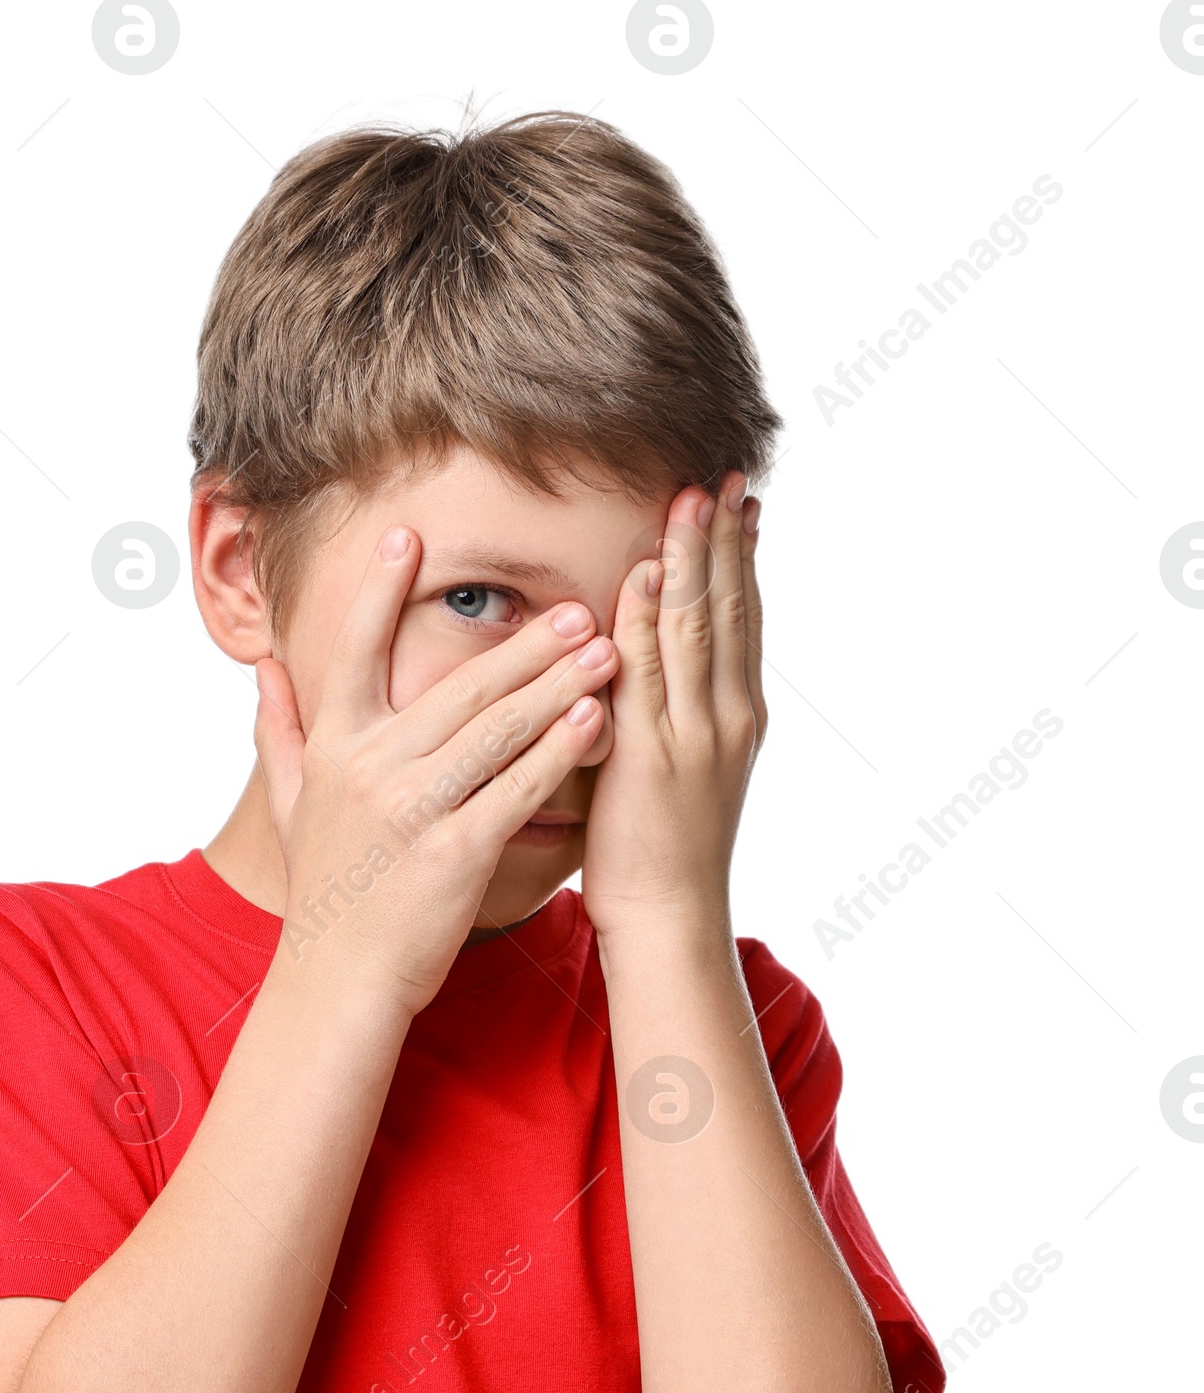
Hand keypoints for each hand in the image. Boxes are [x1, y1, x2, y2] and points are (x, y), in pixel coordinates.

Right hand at [254, 525, 619, 1014]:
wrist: (338, 980)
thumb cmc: (325, 889)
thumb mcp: (288, 804)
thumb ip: (278, 731)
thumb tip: (264, 669)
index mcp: (333, 746)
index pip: (354, 652)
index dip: (379, 591)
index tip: (409, 535)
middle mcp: (370, 767)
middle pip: (457, 686)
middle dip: (523, 645)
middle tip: (577, 607)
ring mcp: (413, 809)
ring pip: (497, 730)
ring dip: (556, 685)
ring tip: (605, 649)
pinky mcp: (456, 852)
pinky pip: (518, 789)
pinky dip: (561, 752)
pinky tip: (597, 720)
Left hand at [582, 471, 763, 941]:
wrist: (670, 917)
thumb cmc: (664, 850)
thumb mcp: (689, 771)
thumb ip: (680, 714)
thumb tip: (658, 666)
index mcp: (740, 718)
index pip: (746, 620)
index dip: (743, 559)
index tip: (741, 503)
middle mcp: (728, 717)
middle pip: (731, 609)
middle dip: (725, 540)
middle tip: (724, 476)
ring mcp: (695, 735)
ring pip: (698, 629)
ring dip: (694, 559)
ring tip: (694, 499)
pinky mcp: (653, 755)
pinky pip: (647, 672)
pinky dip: (648, 617)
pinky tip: (646, 571)